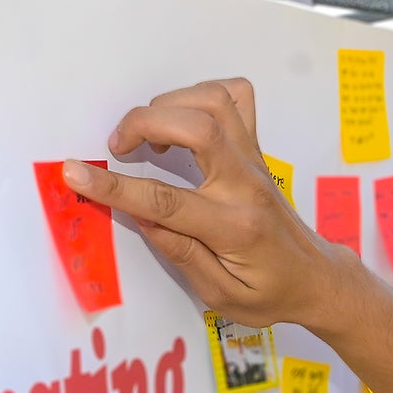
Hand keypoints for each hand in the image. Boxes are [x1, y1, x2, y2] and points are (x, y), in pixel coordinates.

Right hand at [60, 79, 355, 331]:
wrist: (316, 279)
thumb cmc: (270, 293)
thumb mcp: (222, 297)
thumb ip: (181, 255)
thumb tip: (142, 217)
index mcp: (233, 228)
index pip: (166, 201)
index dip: (115, 187)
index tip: (76, 173)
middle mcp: (245, 185)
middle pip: (197, 127)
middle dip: (144, 123)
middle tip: (117, 147)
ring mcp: (254, 160)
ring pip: (215, 101)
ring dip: (170, 104)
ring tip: (147, 136)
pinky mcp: (257, 149)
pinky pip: (237, 98)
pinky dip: (203, 95)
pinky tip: (182, 119)